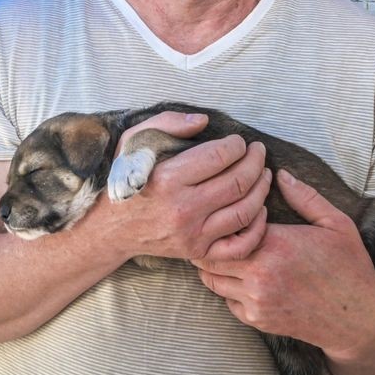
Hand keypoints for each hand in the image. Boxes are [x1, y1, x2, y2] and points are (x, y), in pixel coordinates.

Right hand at [81, 111, 271, 262]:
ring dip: (262, 189)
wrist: (110, 228)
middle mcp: (183, 208)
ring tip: (263, 174)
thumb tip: (204, 122)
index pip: (219, 156)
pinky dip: (257, 228)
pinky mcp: (198, 252)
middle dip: (256, 161)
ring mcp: (193, 234)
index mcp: (168, 178)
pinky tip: (260, 210)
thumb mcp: (132, 142)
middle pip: (238, 182)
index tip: (238, 141)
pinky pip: (240, 245)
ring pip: (245, 211)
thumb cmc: (123, 180)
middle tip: (258, 152)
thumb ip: (167, 124)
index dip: (237, 145)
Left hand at [191, 170, 374, 354]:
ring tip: (224, 255)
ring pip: (211, 279)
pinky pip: (226, 302)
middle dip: (209, 241)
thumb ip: (305, 197)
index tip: (227, 212)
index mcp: (276, 243)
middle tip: (212, 233)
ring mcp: (256, 299)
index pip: (227, 224)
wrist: (360, 320)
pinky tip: (241, 280)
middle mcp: (260, 272)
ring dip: (214, 266)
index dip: (223, 216)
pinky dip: (228, 291)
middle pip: (209, 253)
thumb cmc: (350, 268)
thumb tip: (280, 174)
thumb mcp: (336, 224)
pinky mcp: (257, 320)